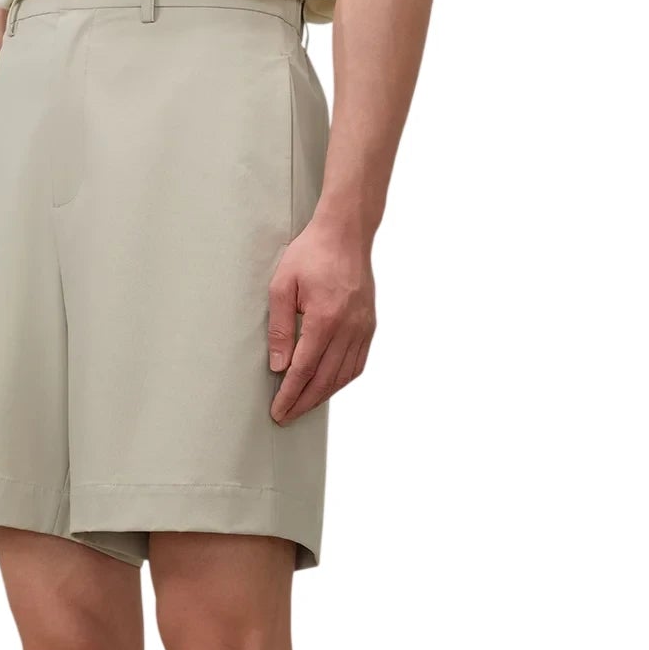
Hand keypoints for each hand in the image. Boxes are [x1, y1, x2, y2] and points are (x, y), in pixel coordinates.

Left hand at [268, 217, 376, 423]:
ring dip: (323, 395)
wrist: (346, 233)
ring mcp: (363, 328)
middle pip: (325, 379)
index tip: (279, 411)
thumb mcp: (282, 286)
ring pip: (344, 375)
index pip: (304, 369)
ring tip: (304, 405)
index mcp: (325, 319)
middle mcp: (348, 328)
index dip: (290, 395)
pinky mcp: (370, 325)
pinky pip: (358, 363)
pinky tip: (329, 385)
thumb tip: (279, 365)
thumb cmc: (312, 254)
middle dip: (304, 402)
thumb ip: (280, 328)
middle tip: (287, 416)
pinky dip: (342, 380)